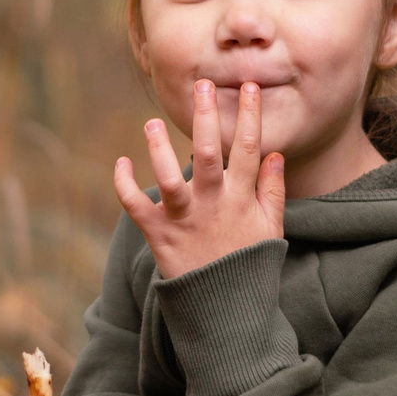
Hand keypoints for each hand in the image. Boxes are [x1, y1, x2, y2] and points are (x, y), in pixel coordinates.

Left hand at [112, 79, 286, 279]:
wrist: (224, 311)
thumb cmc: (248, 265)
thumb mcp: (270, 228)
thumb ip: (272, 190)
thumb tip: (276, 154)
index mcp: (241, 200)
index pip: (249, 149)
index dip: (248, 115)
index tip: (248, 86)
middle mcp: (212, 204)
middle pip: (209, 153)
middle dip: (207, 116)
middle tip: (203, 84)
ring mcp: (184, 219)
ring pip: (168, 177)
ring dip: (158, 148)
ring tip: (151, 122)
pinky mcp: (158, 234)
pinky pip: (135, 205)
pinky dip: (124, 184)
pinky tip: (121, 162)